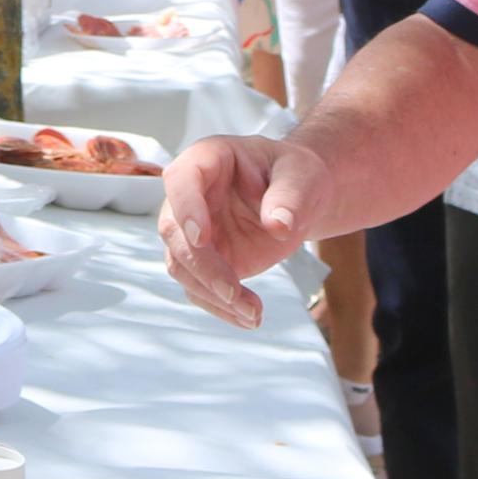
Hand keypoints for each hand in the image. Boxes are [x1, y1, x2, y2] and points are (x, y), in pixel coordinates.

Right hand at [160, 130, 335, 327]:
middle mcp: (190, 196)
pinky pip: (200, 288)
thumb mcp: (302, 176)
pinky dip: (221, 308)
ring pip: (182, 266)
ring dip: (211, 294)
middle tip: (234, 293)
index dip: (186, 208)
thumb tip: (278, 225)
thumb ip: (290, 197)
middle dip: (202, 267)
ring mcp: (193, 230)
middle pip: (175, 232)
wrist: (299, 198)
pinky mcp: (205, 260)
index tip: (202, 238)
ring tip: (253, 313)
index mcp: (208, 160)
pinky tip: (249, 318)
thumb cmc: (295, 175)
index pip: (182, 179)